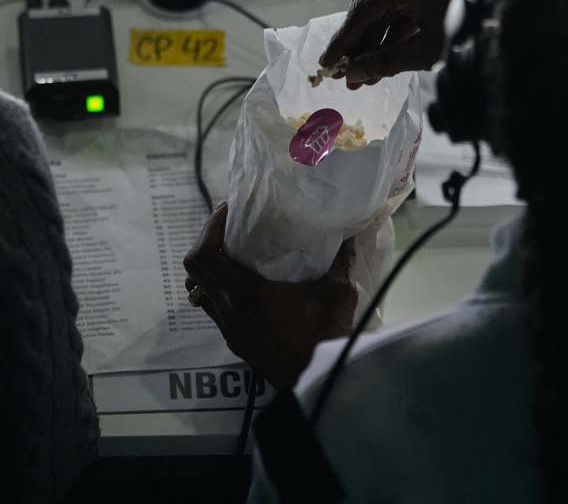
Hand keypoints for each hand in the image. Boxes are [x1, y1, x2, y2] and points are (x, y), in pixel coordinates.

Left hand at [183, 203, 357, 388]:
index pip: (204, 255)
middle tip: (232, 226)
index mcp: (245, 294)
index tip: (229, 209)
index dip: (209, 227)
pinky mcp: (235, 341)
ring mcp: (228, 328)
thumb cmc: (325, 336)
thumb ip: (341, 259)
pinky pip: (215, 306)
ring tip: (237, 252)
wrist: (315, 383)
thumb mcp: (340, 293)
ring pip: (201, 289)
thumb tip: (347, 232)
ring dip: (212, 266)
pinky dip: (221, 287)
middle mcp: (228, 310)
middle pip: (194, 269)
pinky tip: (249, 283)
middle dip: (207, 241)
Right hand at [321, 0, 485, 88]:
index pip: (363, 10)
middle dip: (361, 45)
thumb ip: (383, 62)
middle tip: (347, 76)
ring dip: (378, 44)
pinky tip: (385, 64)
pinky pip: (407, 11)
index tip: (328, 64)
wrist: (513, 24)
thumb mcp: (423, 51)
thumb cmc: (470, 34)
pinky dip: (397, 36)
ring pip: (390, 12)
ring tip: (365, 78)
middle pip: (374, 9)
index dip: (344, 40)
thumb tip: (353, 74)